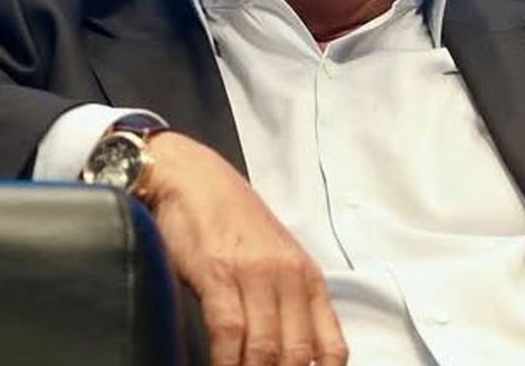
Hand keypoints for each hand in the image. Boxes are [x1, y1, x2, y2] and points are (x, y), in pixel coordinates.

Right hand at [144, 133, 348, 365]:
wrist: (192, 177)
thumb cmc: (230, 221)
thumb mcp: (274, 260)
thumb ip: (287, 303)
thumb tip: (293, 355)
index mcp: (307, 278)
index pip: (332, 346)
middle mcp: (288, 277)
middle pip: (298, 355)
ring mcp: (255, 275)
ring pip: (266, 349)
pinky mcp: (219, 273)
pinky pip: (230, 332)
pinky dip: (226, 362)